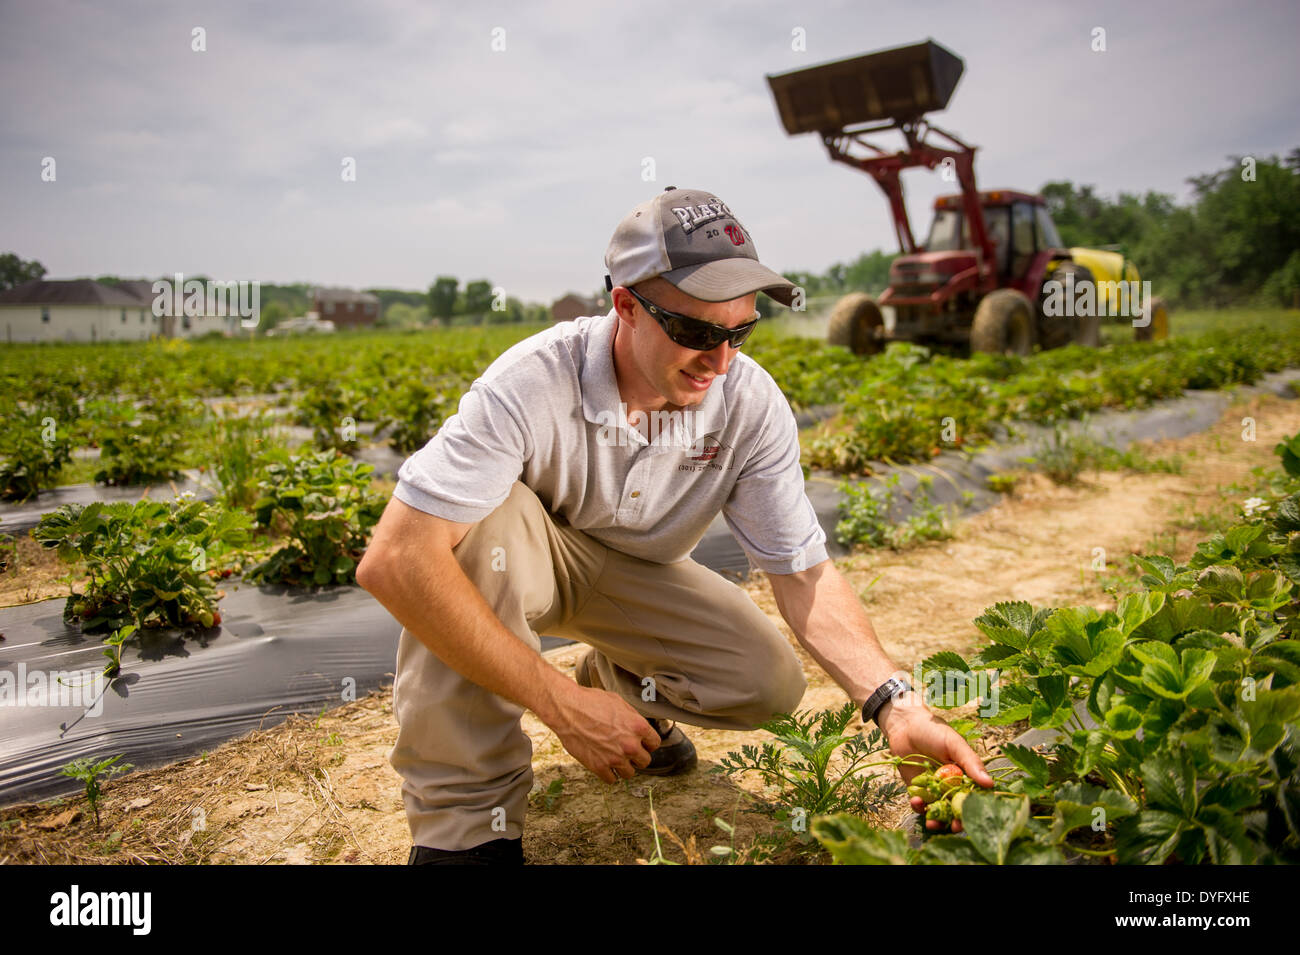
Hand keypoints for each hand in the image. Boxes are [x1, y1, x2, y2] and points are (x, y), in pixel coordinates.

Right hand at [548, 682, 661, 783]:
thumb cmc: (590, 702)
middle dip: (637, 756)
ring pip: (630, 773)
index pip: (655, 744)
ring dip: (624, 766)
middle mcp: (630, 745)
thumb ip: (632, 718)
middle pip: (645, 761)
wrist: (567, 710)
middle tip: (627, 750)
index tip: (641, 743)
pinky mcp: (599, 767)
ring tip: (615, 757)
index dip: (647, 743)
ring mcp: (615, 758)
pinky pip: (612, 779)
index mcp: (638, 727)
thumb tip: (639, 728)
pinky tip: (604, 763)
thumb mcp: (618, 703)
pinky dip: (609, 773)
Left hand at [879, 694, 993, 833]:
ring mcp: (934, 789)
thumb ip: (970, 762)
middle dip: (956, 821)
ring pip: (939, 811)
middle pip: (956, 809)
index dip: (975, 809)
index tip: (973, 817)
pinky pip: (920, 805)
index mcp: (965, 775)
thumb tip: (990, 784)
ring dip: (936, 820)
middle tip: (954, 827)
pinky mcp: (917, 790)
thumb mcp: (954, 744)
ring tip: (932, 823)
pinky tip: (916, 801)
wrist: (904, 725)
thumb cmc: (933, 730)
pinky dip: (919, 807)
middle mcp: (951, 785)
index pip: (974, 796)